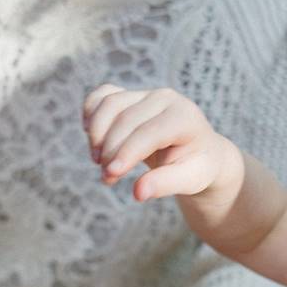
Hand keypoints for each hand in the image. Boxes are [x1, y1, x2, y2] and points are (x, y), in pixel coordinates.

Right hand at [82, 84, 228, 201]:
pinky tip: (89, 134)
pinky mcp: (131, 95)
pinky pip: (102, 95)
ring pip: (110, 104)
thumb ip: (165, 185)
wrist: (197, 151)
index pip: (149, 132)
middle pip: (126, 119)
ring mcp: (146, 93)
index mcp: (185, 117)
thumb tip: (138, 193)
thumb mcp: (189, 180)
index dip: (127, 152)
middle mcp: (166, 98)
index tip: (111, 174)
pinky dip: (91, 112)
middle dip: (110, 149)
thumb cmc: (195, 166)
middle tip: (107, 178)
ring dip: (97, 133)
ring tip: (98, 161)